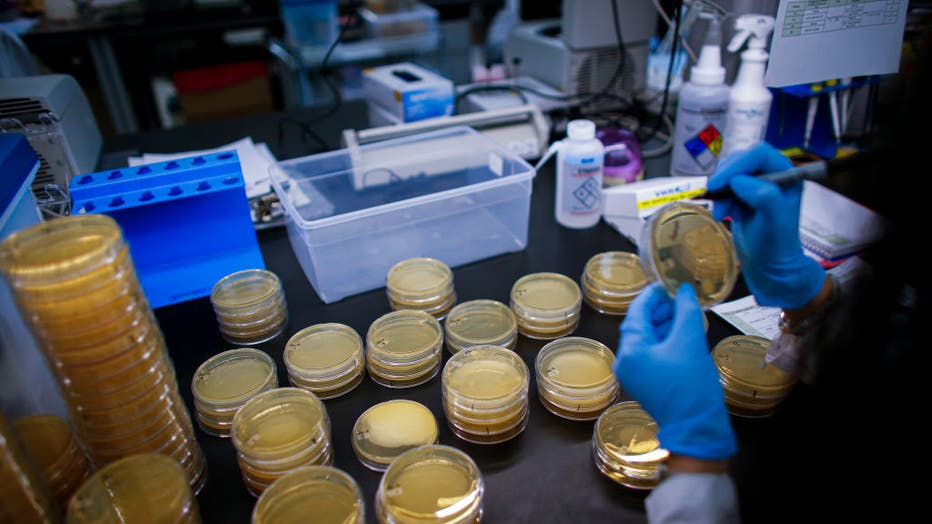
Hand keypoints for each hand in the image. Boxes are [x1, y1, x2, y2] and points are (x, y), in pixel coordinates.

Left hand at [614, 283, 735, 460]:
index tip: (667, 282)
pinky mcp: (646, 383)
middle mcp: (625, 362)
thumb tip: (683, 290)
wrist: (698, 428)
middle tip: (682, 298)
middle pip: (641, 326)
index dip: (652, 295)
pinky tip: (684, 333)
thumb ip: (685, 310)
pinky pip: (653, 354)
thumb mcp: (690, 342)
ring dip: (666, 325)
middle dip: (661, 310)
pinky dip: (667, 341)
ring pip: (648, 340)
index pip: (636, 313)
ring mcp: (634, 375)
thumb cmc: (692, 386)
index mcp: (630, 352)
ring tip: (687, 313)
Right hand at [708, 143, 825, 308]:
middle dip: (725, 179)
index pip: (758, 154)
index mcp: (787, 174)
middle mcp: (772, 175)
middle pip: (741, 160)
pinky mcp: (742, 196)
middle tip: (715, 197)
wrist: (769, 267)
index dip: (737, 165)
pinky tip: (723, 214)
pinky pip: (724, 188)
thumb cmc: (776, 246)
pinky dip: (718, 199)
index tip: (718, 184)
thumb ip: (763, 196)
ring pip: (729, 173)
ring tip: (722, 213)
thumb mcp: (774, 221)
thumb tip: (740, 181)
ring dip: (720, 191)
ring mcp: (756, 185)